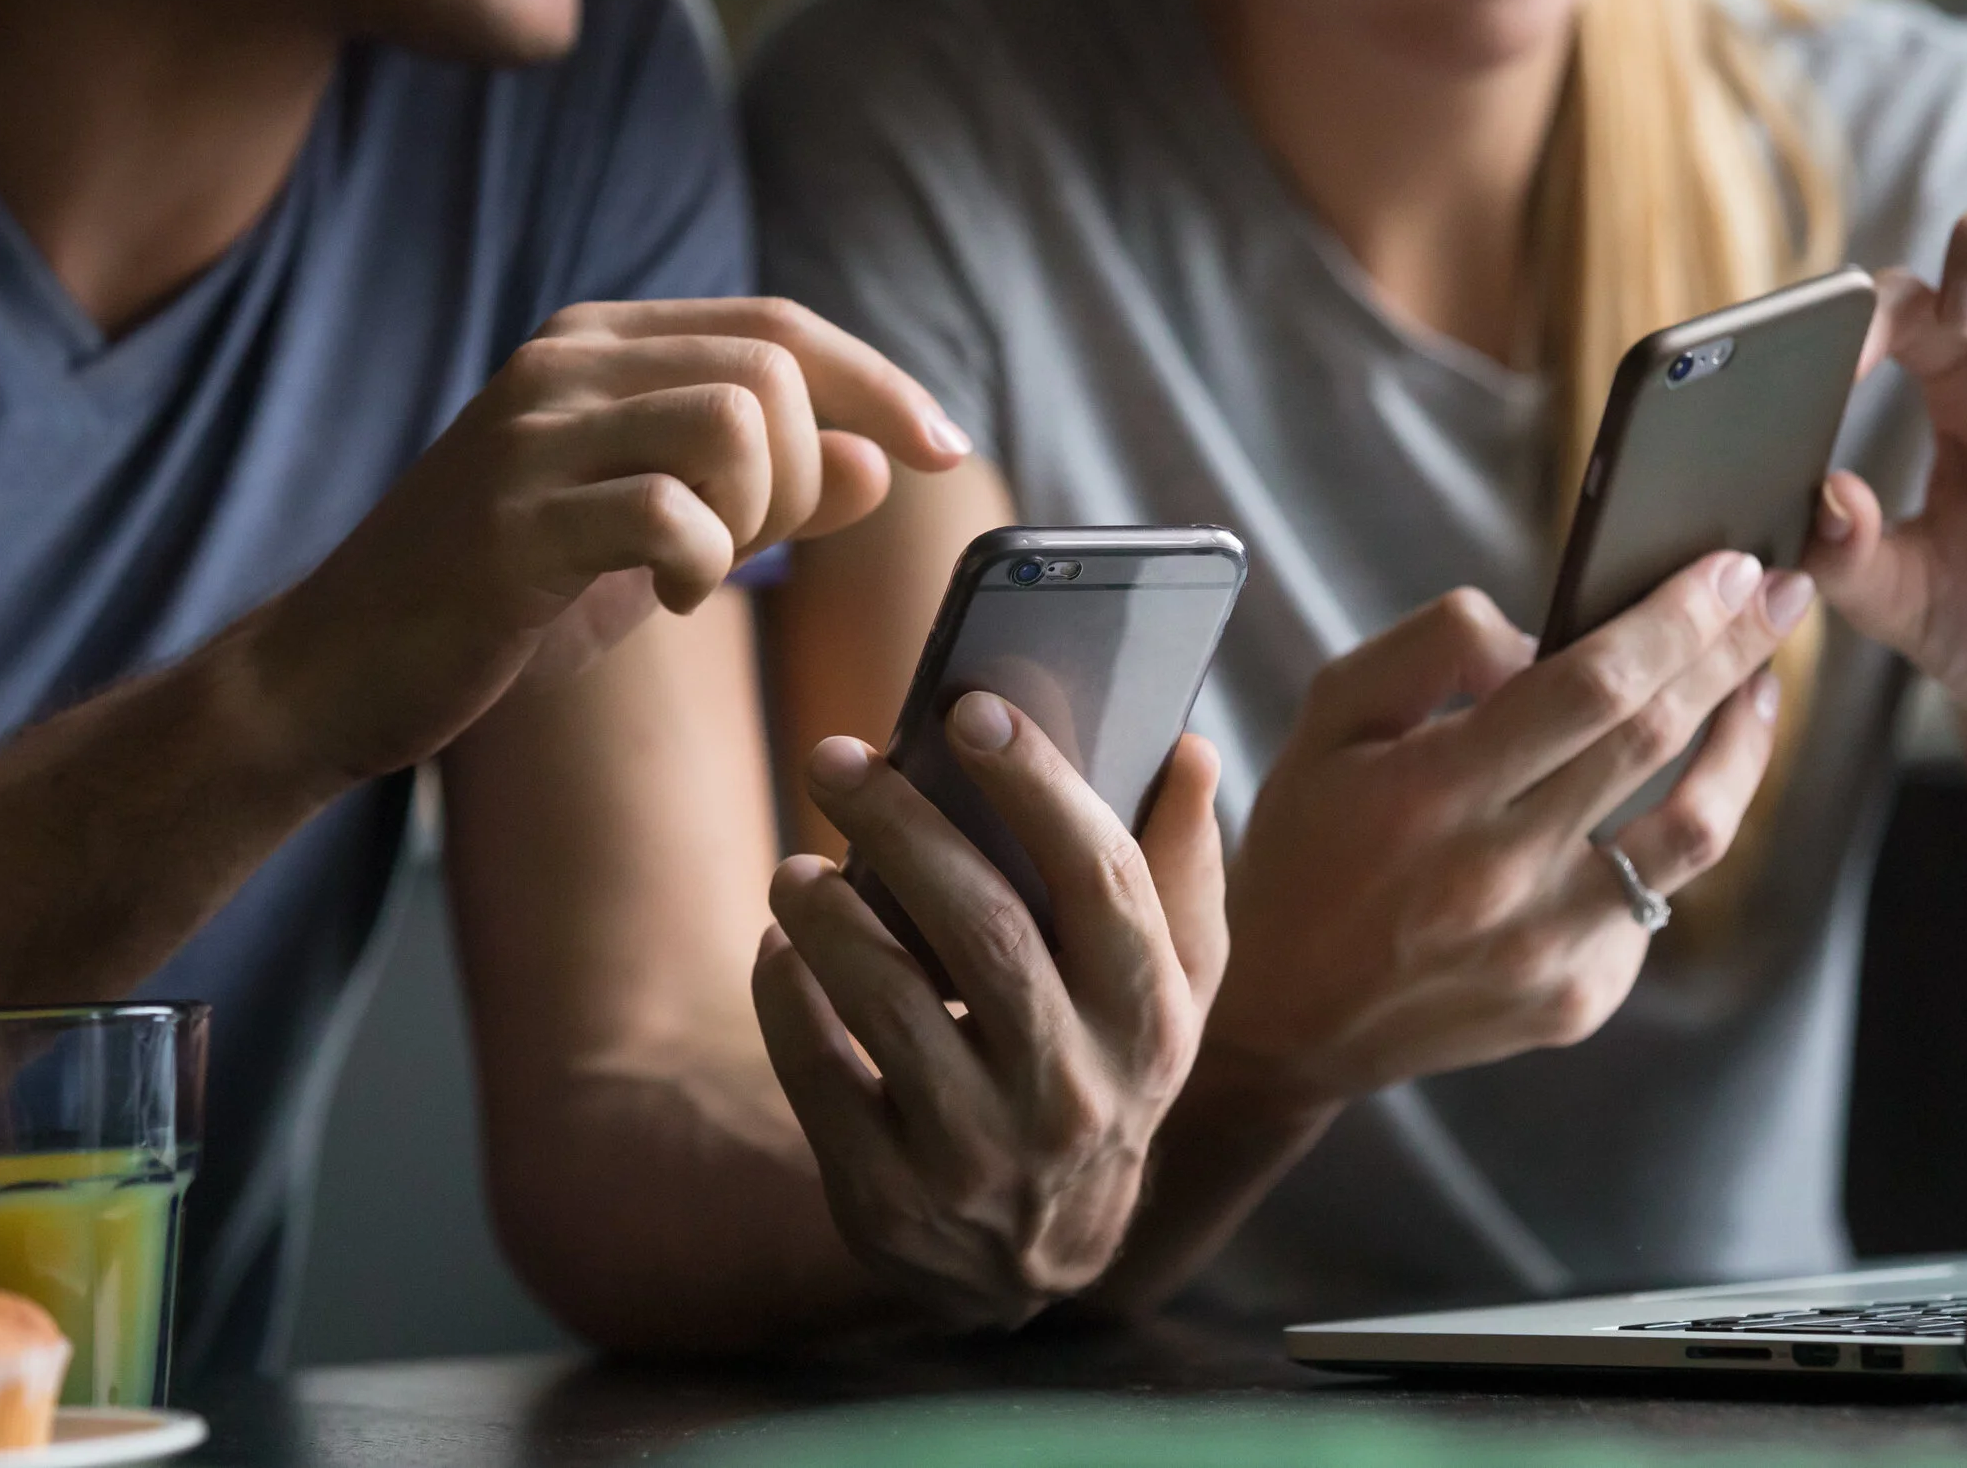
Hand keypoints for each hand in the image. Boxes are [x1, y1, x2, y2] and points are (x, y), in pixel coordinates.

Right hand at [248, 297, 967, 783]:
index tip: (945, 451)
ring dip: (756, 514)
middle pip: (774, 369)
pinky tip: (664, 601)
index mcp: (599, 345)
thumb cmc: (507, 600)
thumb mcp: (654, 534)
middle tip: (748, 547)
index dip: (881, 385)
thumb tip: (879, 461)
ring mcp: (529, 433)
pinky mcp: (510, 520)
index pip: (780, 326)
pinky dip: (701, 565)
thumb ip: (767, 492)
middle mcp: (563, 362)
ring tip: (698, 569)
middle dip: (803, 474)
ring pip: (735, 419)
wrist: (337, 670)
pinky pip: (670, 511)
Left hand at [753, 696, 1224, 1328]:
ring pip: (891, 1003)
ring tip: (795, 868)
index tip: (969, 709)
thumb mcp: (1167, 987)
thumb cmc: (1105, 1070)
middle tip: (837, 757)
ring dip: (829, 917)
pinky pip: (820, 1076)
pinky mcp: (892, 1196)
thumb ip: (1180, 868)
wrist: (1045, 1257)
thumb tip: (1186, 748)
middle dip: (903, 827)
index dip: (1037, 786)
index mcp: (1149, 1017)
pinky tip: (780, 946)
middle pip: (984, 929)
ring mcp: (981, 1151)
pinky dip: (789, 999)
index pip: (1102, 880)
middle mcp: (1076, 1088)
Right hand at [1208, 559, 1806, 1110]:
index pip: (1591, 684)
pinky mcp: (1578, 999)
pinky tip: (1663, 799)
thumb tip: (1543, 641)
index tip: (1731, 568)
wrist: (1288, 1016)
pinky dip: (1669, 835)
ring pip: (1695, 831)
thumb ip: (1432, 649)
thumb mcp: (1329, 718)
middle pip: (1657, 739)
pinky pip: (1654, 900)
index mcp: (1431, 792)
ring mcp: (1547, 948)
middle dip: (1734, 652)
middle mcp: (1498, 874)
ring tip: (1759, 691)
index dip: (1675, 619)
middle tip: (1783, 596)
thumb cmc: (1306, 848)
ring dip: (1743, 747)